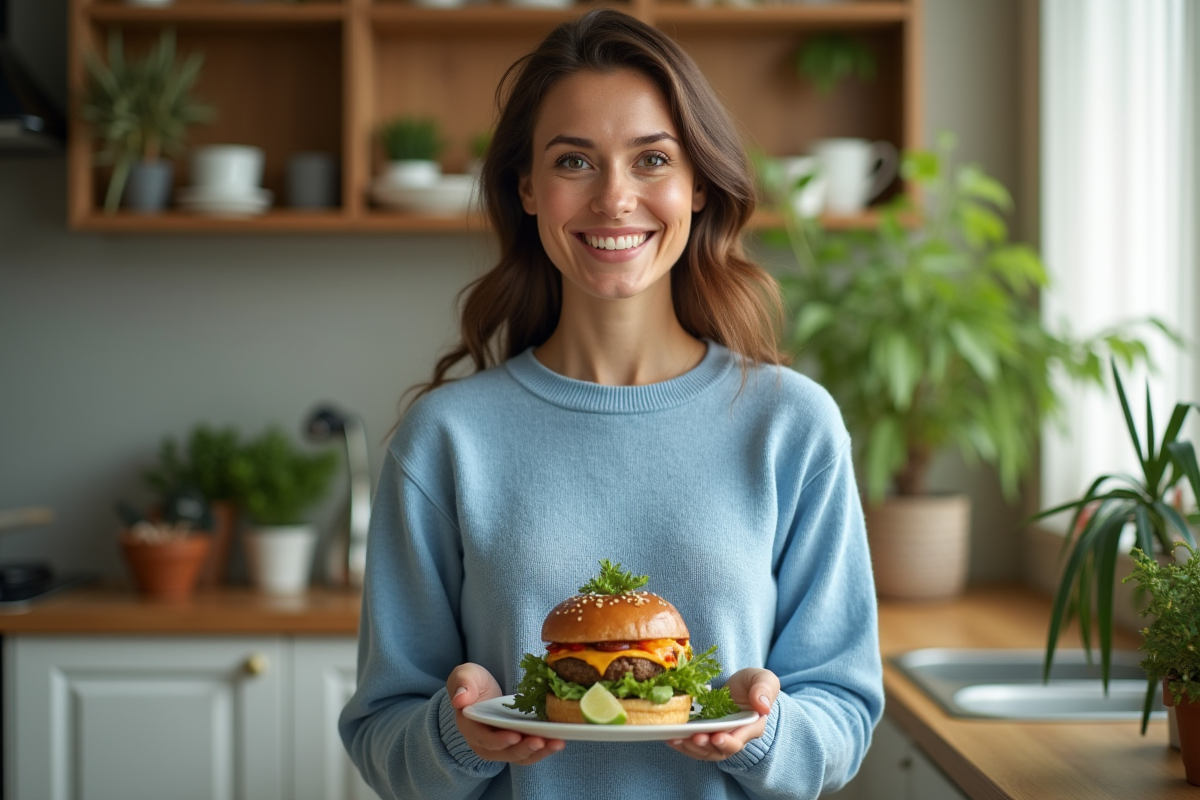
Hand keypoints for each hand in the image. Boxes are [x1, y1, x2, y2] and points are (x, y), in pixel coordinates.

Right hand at [447, 663, 565, 764]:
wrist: (480, 690)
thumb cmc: (472, 681)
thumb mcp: (465, 676)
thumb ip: (462, 684)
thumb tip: (460, 700)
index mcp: (470, 727)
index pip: (484, 739)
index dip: (499, 740)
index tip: (515, 736)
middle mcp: (484, 742)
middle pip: (504, 752)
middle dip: (524, 749)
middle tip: (542, 741)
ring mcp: (501, 746)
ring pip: (519, 756)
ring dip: (538, 753)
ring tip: (556, 744)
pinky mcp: (515, 743)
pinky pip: (528, 752)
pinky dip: (543, 749)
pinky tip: (558, 742)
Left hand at [667, 668, 778, 760]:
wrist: (740, 687)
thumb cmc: (753, 683)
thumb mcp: (763, 679)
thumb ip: (764, 690)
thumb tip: (763, 706)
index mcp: (752, 726)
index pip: (740, 739)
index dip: (728, 741)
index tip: (717, 736)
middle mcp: (735, 737)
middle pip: (720, 750)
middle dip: (706, 745)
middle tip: (694, 737)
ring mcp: (719, 738)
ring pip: (705, 751)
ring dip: (690, 748)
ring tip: (676, 739)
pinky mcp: (706, 735)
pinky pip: (694, 745)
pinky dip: (682, 744)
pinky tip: (669, 737)